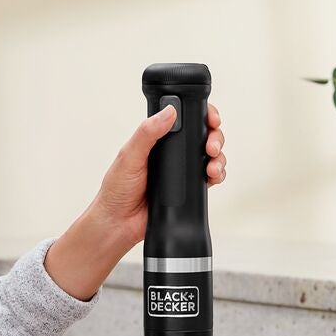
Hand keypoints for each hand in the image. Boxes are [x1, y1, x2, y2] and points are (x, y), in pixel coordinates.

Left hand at [88, 98, 227, 252]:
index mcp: (157, 138)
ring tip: (212, 166)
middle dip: (215, 137)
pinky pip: (210, 178)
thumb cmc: (117, 189)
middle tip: (211, 146)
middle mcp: (172, 151)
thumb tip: (169, 112)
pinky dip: (217, 175)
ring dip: (219, 157)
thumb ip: (147, 133)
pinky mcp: (189, 188)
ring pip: (211, 156)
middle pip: (204, 136)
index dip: (202, 116)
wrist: (120, 223)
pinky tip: (213, 177)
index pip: (184, 119)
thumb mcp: (129, 156)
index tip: (211, 119)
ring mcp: (182, 170)